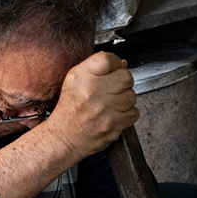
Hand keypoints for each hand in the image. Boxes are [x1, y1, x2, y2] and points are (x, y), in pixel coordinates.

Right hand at [41, 51, 138, 165]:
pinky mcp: (112, 126)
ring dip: (125, 100)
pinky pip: (133, 113)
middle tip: (114, 90)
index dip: (115, 64)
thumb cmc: (69, 110)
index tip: (113, 70)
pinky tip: (115, 114)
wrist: (63, 138)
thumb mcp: (74, 81)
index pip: (109, 59)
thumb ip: (97, 68)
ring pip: (132, 96)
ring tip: (112, 104)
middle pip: (126, 77)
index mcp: (82, 77)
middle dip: (123, 82)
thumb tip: (122, 64)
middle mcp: (93, 92)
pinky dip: (128, 114)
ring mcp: (104, 110)